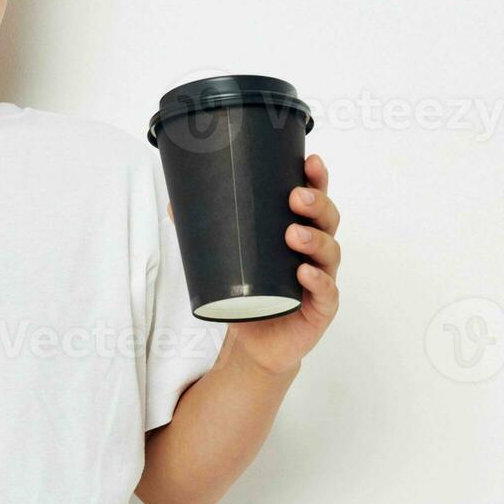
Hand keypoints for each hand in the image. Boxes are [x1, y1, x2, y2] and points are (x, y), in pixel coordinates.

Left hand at [172, 153, 341, 376]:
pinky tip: (304, 273)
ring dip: (315, 240)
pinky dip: (318, 282)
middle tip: (295, 197)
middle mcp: (315, 252)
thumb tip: (173, 203)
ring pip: (330, 253)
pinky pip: (327, 293)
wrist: (254, 342)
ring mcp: (321, 279)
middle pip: (328, 220)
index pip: (314, 199)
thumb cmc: (248, 293)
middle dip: (316, 204)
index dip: (317, 179)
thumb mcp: (227, 260)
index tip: (310, 161)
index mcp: (298, 230)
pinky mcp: (320, 309)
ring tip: (294, 234)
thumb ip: (205, 231)